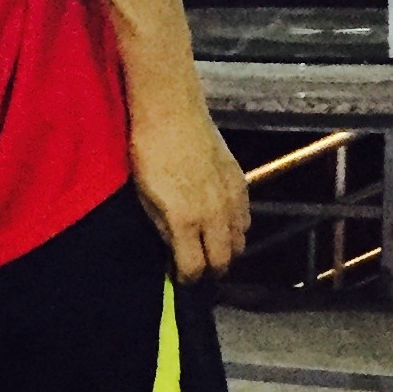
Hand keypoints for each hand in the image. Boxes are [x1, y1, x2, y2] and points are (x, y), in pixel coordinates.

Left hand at [129, 93, 248, 281]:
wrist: (172, 113)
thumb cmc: (149, 153)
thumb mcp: (145, 196)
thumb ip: (163, 228)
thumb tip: (174, 248)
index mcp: (186, 221)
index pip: (194, 266)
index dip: (187, 278)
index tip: (181, 278)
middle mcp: (215, 215)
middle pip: (224, 259)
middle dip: (212, 269)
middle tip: (200, 269)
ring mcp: (232, 198)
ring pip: (241, 240)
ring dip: (227, 249)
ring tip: (213, 248)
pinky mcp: (242, 182)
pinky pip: (247, 217)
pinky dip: (238, 228)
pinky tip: (225, 224)